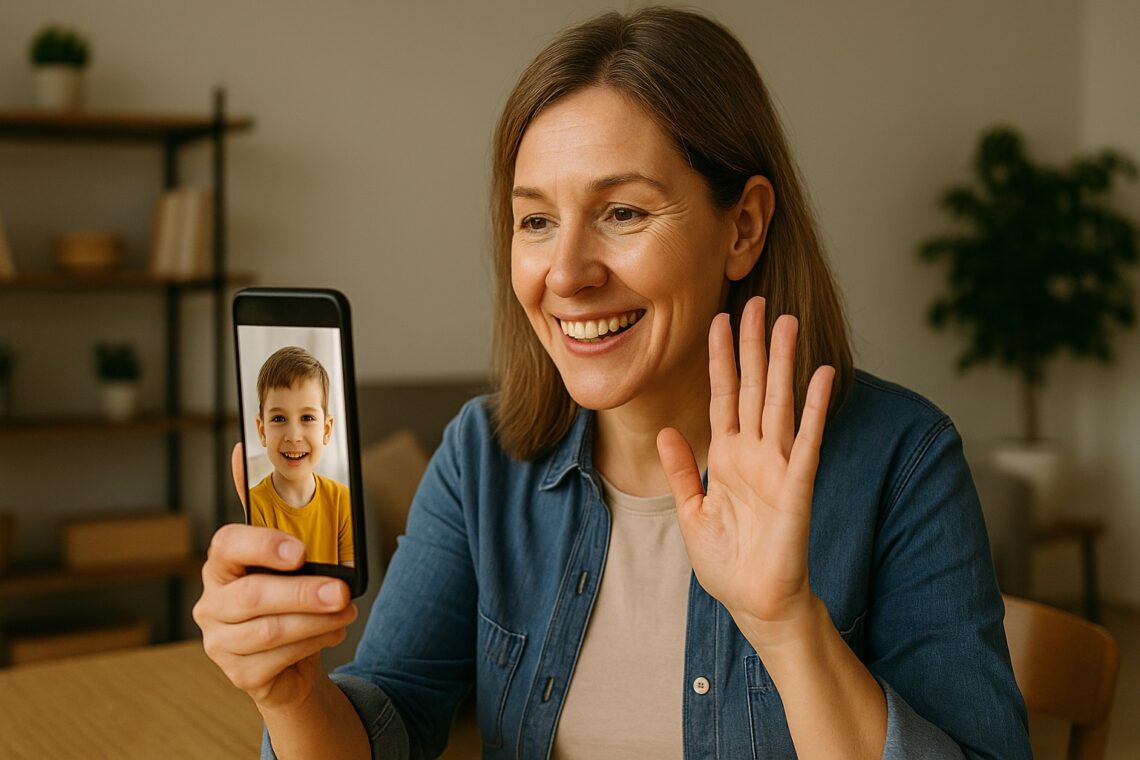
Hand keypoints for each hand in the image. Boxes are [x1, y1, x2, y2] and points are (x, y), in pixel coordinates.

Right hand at [191, 444, 356, 710]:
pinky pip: (277, 659)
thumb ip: (265, 504)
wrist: (289, 655)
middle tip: (343, 592)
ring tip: (346, 611)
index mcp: (222, 563)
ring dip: (317, 621)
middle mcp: (212, 601)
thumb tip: (240, 448)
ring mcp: (219, 641)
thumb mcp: (283, 551)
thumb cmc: (286, 593)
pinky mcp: (237, 673)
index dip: (263, 545)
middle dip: (305, 593)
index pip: (228, 545)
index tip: (301, 551)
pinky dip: (312, 645)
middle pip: (254, 595)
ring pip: (270, 630)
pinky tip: (330, 633)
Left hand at [657, 296, 833, 636]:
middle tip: (756, 302)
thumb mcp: (691, 513)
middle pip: (753, 387)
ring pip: (779, 402)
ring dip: (782, 362)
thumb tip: (667, 430)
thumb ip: (681, 470)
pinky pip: (807, 440)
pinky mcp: (797, 486)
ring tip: (786, 321)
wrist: (754, 602)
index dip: (721, 359)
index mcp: (726, 458)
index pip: (723, 396)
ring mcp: (777, 466)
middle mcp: (753, 453)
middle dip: (752, 346)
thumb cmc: (727, 563)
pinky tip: (821, 374)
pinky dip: (815, 407)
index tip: (718, 320)